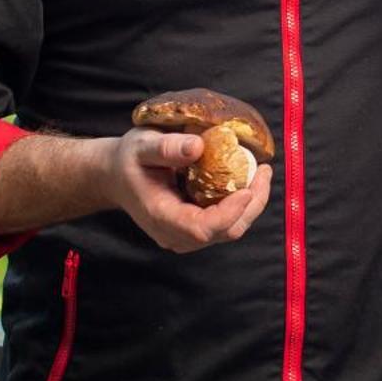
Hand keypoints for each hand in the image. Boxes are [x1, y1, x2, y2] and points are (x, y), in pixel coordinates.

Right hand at [102, 127, 271, 253]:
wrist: (117, 176)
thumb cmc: (129, 160)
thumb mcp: (141, 145)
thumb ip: (166, 147)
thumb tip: (198, 146)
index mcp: (160, 217)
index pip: (201, 229)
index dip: (229, 213)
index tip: (247, 188)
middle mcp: (175, 234)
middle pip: (225, 231)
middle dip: (251, 204)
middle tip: (264, 170)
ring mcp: (187, 235)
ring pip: (230, 229)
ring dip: (252, 203)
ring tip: (261, 171)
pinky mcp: (196, 228)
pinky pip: (227, 222)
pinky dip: (243, 203)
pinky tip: (249, 177)